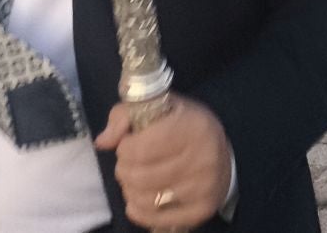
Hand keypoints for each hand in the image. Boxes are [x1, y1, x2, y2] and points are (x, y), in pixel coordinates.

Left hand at [96, 94, 231, 230]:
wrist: (222, 155)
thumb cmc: (184, 128)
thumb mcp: (159, 108)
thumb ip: (126, 116)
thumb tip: (103, 141)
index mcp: (192, 126)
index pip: (140, 149)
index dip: (124, 149)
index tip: (128, 144)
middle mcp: (202, 158)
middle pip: (139, 176)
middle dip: (124, 170)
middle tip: (130, 163)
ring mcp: (204, 187)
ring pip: (144, 199)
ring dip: (130, 190)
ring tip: (135, 179)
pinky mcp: (201, 210)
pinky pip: (155, 219)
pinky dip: (138, 211)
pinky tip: (139, 198)